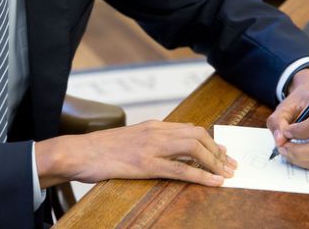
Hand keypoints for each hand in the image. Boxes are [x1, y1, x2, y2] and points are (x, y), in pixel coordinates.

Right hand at [35, 120, 236, 188]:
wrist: (78, 152)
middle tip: (231, 166)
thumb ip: (151, 140)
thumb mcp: (130, 139)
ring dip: (215, 162)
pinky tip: (214, 183)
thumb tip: (172, 149)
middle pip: (197, 135)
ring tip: (227, 175)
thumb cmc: (100, 149)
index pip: (190, 128)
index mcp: (152, 125)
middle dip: (218, 151)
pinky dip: (201, 176)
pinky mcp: (145, 164)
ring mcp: (151, 147)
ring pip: (193, 148)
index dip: (211, 142)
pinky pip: (180, 170)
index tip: (223, 154)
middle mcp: (155, 131)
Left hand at [266, 68, 308, 169]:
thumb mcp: (285, 106)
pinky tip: (296, 153)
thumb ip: (278, 121)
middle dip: (300, 151)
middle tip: (283, 148)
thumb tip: (280, 140)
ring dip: (302, 159)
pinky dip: (307, 161)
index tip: (286, 132)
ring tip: (287, 150)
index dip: (301, 131)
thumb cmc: (300, 102)